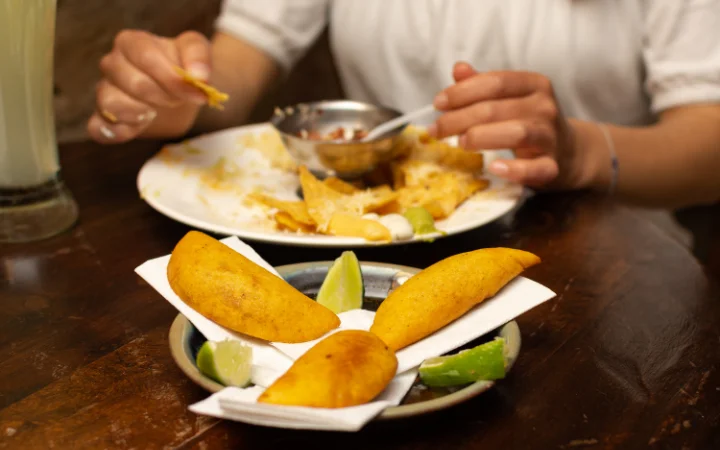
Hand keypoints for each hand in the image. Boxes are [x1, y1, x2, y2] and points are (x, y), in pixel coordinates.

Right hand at [87, 30, 211, 143]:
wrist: (179, 91)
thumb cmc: (182, 67)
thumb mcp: (196, 52)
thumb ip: (199, 55)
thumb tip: (199, 76)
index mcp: (131, 42)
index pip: (146, 57)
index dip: (173, 78)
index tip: (197, 93)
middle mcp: (112, 63)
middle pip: (134, 83)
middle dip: (164, 97)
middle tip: (177, 101)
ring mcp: (104, 90)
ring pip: (110, 103)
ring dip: (140, 114)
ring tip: (156, 112)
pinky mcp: (103, 117)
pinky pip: (98, 128)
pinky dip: (118, 132)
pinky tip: (139, 127)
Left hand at [430, 62, 584, 189]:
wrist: (569, 153)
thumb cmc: (529, 122)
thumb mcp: (510, 99)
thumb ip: (483, 85)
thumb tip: (458, 69)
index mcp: (533, 85)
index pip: (495, 82)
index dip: (462, 91)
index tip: (437, 103)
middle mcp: (544, 107)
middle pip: (496, 108)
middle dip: (459, 118)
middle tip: (436, 130)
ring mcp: (551, 137)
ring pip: (516, 132)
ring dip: (482, 137)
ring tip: (460, 143)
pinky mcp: (553, 166)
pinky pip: (535, 168)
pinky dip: (515, 169)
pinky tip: (495, 167)